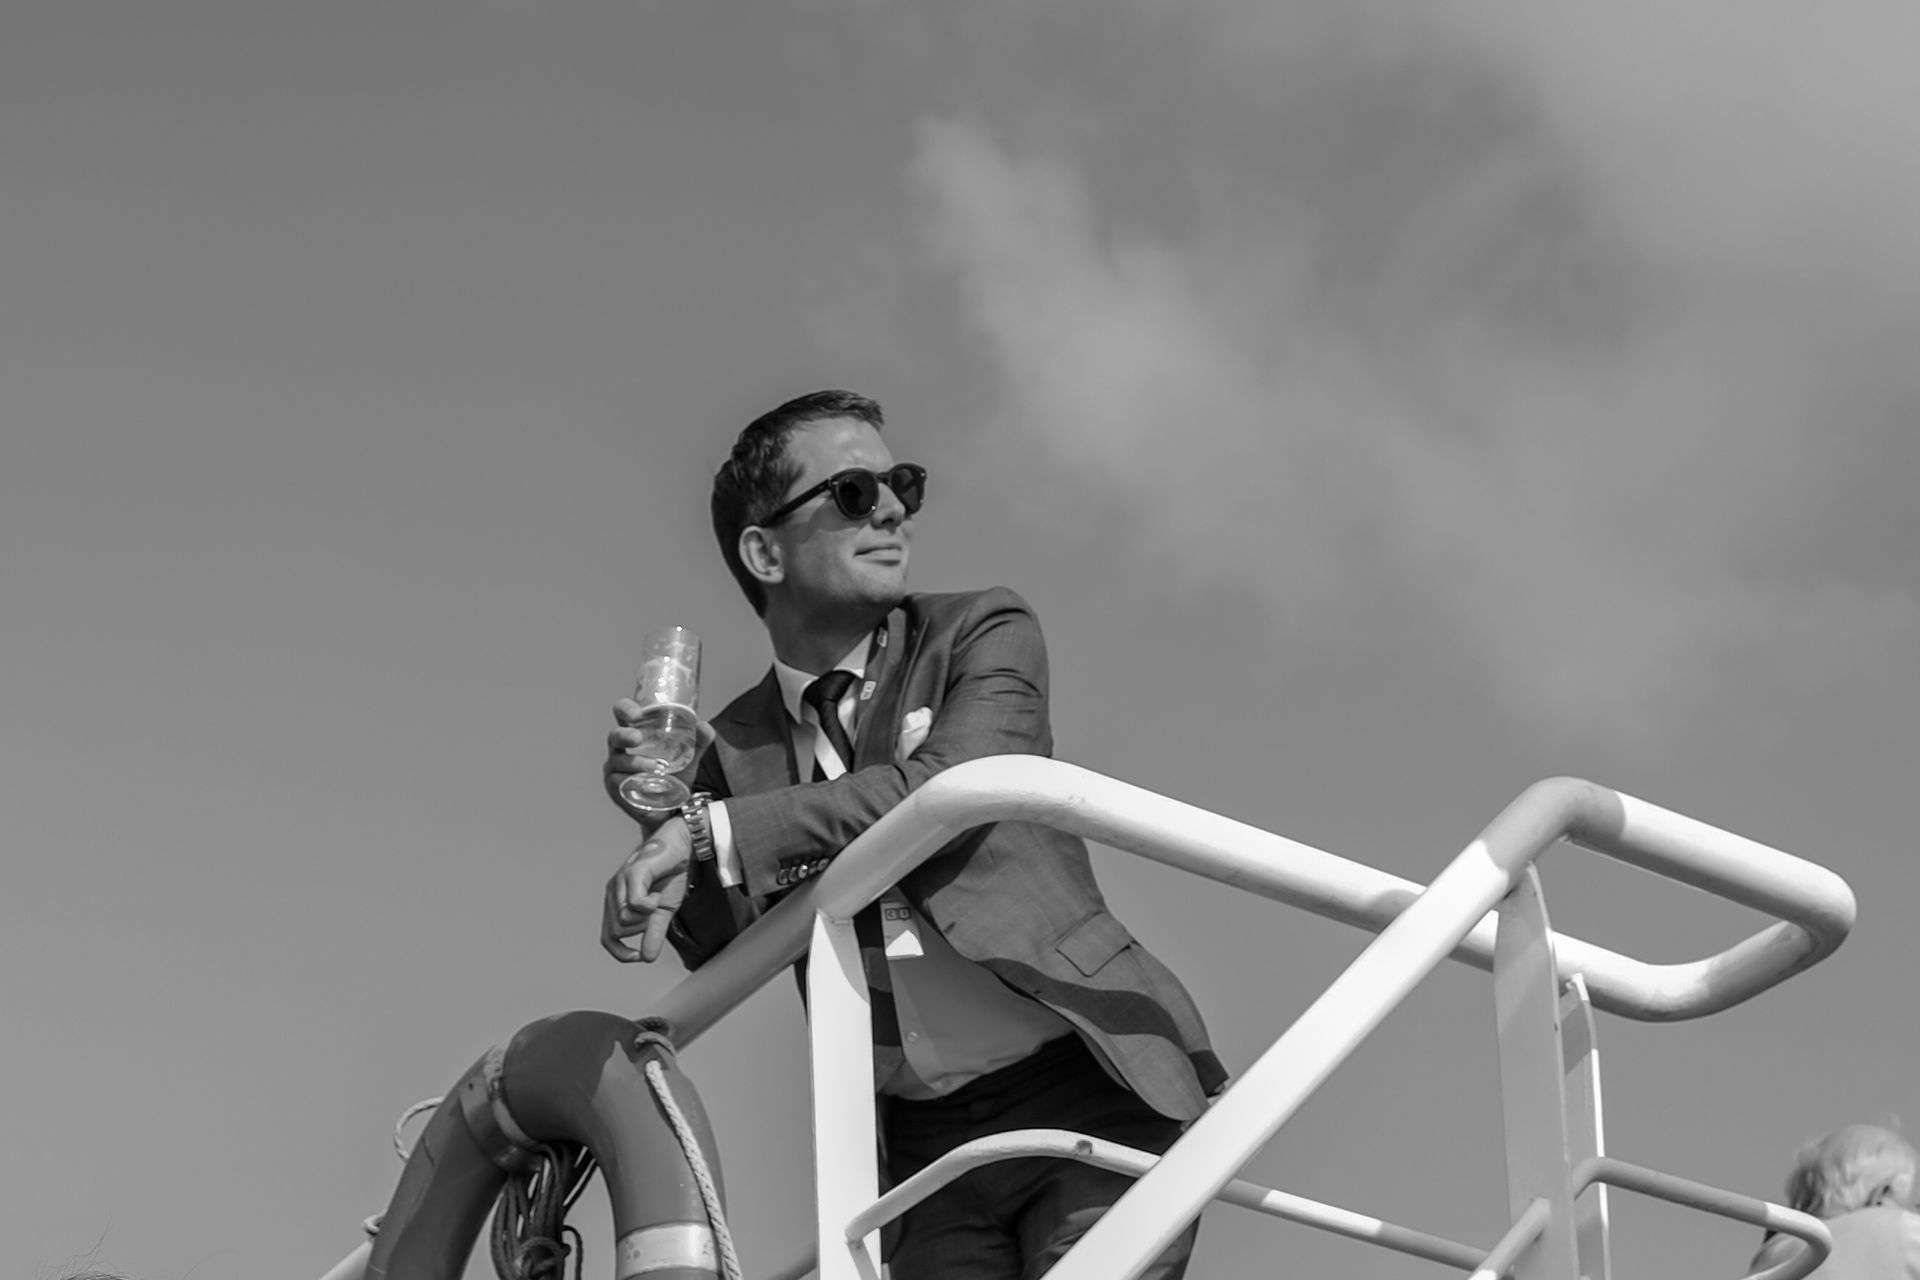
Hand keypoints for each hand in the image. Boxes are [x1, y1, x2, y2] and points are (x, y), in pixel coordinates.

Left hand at [602, 817, 692, 962]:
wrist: (682, 845)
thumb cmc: (670, 873)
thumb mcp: (664, 910)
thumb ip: (654, 933)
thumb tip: (648, 958)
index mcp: (617, 902)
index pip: (608, 937)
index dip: (621, 953)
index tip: (640, 956)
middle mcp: (613, 892)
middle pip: (617, 931)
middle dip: (642, 929)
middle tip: (657, 911)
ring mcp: (620, 882)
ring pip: (624, 920)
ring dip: (647, 916)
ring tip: (658, 898)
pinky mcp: (633, 873)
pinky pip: (635, 904)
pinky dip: (650, 906)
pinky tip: (658, 896)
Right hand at [604, 698, 715, 819]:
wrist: (672, 810)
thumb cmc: (675, 777)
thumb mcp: (689, 758)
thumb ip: (699, 741)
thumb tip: (704, 725)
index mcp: (636, 734)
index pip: (624, 714)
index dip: (626, 709)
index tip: (637, 713)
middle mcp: (621, 749)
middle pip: (615, 736)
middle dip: (624, 735)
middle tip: (638, 738)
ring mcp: (616, 769)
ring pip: (618, 761)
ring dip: (636, 763)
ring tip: (656, 768)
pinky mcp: (616, 789)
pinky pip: (618, 782)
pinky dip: (632, 781)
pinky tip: (646, 784)